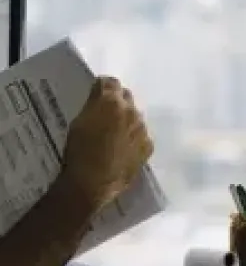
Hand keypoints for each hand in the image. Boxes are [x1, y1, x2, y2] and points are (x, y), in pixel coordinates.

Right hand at [63, 77, 153, 212]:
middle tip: (105, 115)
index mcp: (111, 102)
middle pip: (126, 98)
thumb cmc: (78, 152)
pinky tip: (122, 150)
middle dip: (117, 102)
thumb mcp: (78, 123)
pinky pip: (141, 136)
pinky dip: (133, 139)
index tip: (98, 92)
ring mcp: (142, 129)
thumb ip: (93, 105)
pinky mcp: (148, 146)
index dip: (104, 86)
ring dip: (127, 121)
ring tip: (113, 136)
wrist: (91, 183)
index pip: (111, 82)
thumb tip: (100, 95)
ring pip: (136, 117)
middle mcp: (131, 111)